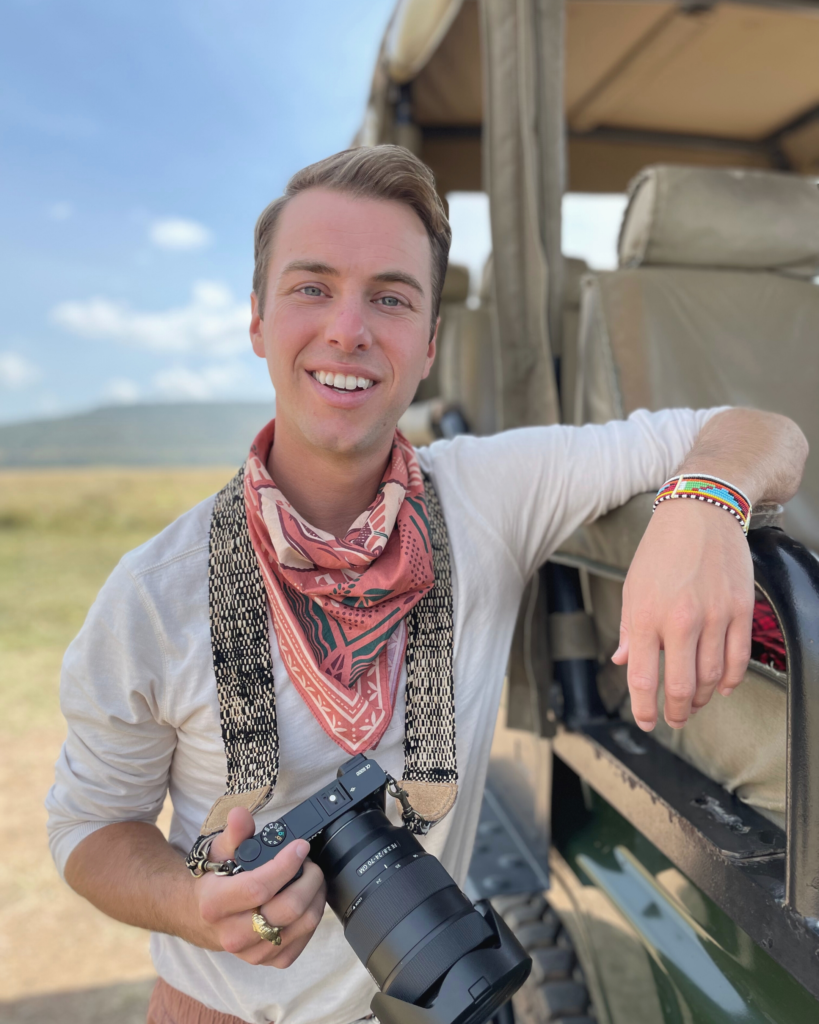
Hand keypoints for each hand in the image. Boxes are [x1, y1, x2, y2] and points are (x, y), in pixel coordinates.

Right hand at [194, 808, 326, 966]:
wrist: (200, 916)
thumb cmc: (213, 881)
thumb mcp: (218, 851)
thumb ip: (233, 833)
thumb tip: (240, 815)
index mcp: (216, 904)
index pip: (259, 887)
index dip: (286, 865)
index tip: (300, 847)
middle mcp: (232, 933)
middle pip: (287, 909)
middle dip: (309, 879)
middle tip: (310, 862)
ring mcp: (251, 951)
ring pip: (301, 926)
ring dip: (315, 896)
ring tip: (310, 878)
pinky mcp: (267, 961)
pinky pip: (301, 942)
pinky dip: (311, 918)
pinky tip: (306, 900)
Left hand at [612, 499, 753, 730]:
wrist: (700, 513)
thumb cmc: (661, 550)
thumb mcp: (633, 587)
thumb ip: (630, 629)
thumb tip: (624, 662)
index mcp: (647, 616)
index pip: (644, 679)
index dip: (644, 708)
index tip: (646, 721)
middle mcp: (681, 620)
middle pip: (681, 687)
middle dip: (676, 712)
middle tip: (674, 719)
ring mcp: (714, 616)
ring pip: (712, 678)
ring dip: (703, 698)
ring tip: (695, 702)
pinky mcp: (740, 610)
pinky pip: (738, 658)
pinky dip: (731, 680)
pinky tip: (724, 688)